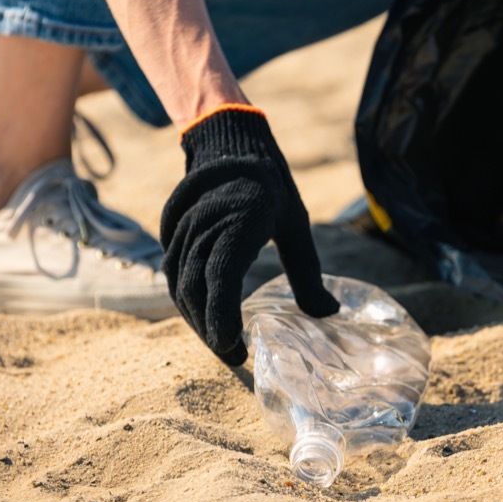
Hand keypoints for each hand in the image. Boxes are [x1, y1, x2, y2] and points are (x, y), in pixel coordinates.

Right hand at [160, 106, 338, 364]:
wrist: (230, 145)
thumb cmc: (270, 188)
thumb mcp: (297, 226)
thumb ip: (308, 274)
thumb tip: (330, 314)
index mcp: (238, 224)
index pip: (219, 281)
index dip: (221, 320)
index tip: (234, 349)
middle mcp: (203, 228)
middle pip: (195, 293)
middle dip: (210, 331)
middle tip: (235, 356)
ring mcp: (183, 231)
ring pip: (179, 288)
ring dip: (197, 320)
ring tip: (223, 343)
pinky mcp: (172, 236)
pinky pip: (173, 277)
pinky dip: (188, 303)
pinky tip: (206, 319)